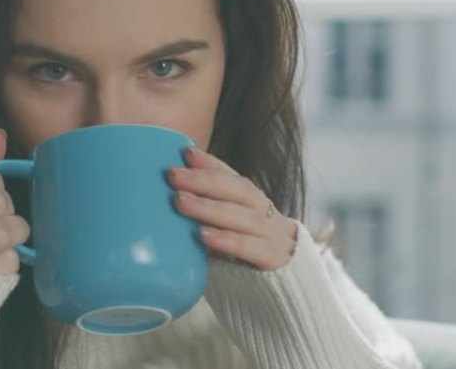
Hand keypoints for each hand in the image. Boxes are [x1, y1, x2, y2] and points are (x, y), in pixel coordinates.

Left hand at [168, 147, 297, 270]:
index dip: (212, 164)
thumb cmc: (246, 269)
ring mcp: (276, 239)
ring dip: (210, 207)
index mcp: (259, 208)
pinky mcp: (277, 263)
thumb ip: (207, 225)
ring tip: (180, 202)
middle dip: (205, 180)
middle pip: (240, 191)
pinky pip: (252, 248)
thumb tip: (168, 207)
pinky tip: (203, 236)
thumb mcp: (227, 241)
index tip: (186, 153)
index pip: (235, 178)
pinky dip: (227, 240)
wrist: (288, 302)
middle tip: (173, 175)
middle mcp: (270, 217)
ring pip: (245, 216)